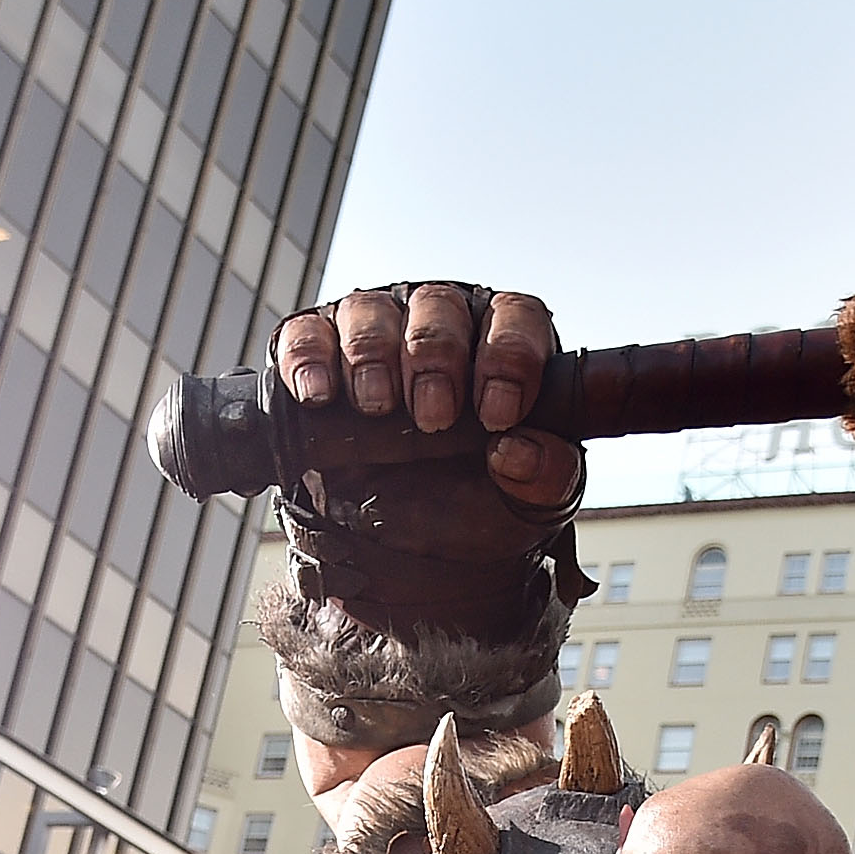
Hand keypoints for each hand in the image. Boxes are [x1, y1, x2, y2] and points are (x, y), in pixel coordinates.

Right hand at [274, 285, 579, 510]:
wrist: (409, 547)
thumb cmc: (476, 503)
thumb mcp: (530, 502)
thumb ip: (548, 478)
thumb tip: (518, 452)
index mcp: (501, 345)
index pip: (514, 318)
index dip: (508, 356)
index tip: (499, 412)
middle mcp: (438, 325)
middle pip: (436, 306)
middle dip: (435, 359)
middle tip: (432, 416)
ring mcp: (373, 334)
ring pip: (369, 310)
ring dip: (372, 355)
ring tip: (376, 404)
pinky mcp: (316, 356)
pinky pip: (306, 335)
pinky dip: (308, 358)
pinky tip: (319, 395)